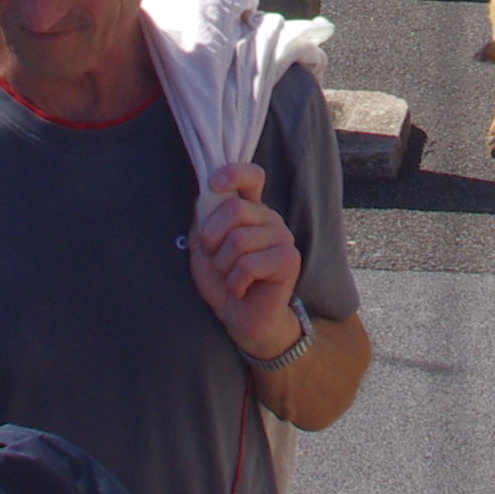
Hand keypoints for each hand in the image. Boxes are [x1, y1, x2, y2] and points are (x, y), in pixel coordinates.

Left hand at [191, 164, 304, 354]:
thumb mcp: (204, 249)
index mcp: (251, 211)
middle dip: (212, 238)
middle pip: (235, 210)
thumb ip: (204, 221)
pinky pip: (249, 264)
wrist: (242, 320)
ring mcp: (283, 238)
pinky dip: (235, 282)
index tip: (213, 185)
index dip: (233, 173)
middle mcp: (270, 219)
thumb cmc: (224, 281)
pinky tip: (242, 289)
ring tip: (230, 278)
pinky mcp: (289, 260)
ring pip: (239, 241)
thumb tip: (206, 198)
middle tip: (214, 258)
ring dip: (223, 266)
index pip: (251, 177)